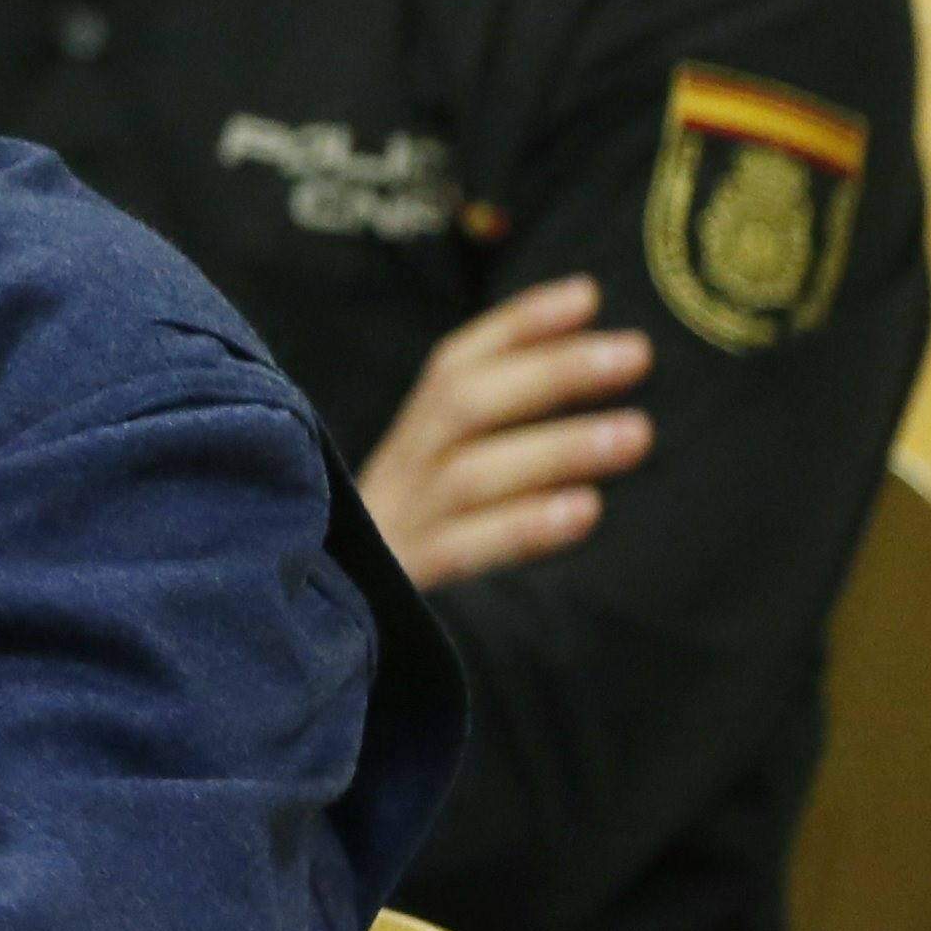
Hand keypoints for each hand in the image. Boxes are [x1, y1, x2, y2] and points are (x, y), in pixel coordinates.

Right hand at [362, 276, 653, 588]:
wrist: (294, 635)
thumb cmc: (402, 558)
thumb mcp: (433, 493)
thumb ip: (486, 446)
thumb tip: (586, 384)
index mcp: (407, 446)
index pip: (453, 366)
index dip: (518, 326)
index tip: (589, 296)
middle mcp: (396, 475)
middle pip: (462, 404)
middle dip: (552, 372)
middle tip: (636, 354)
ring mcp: (393, 527)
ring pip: (470, 473)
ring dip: (555, 446)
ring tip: (637, 434)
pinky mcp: (399, 584)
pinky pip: (463, 549)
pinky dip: (523, 526)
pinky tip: (583, 510)